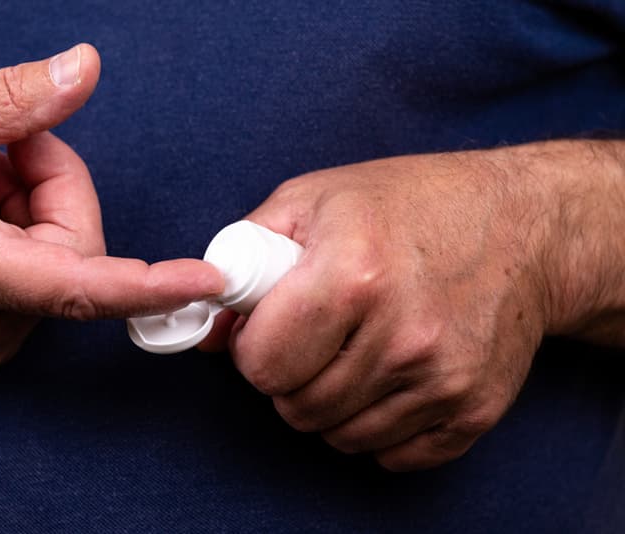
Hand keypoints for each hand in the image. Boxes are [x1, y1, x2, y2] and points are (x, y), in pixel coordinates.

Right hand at [0, 44, 222, 372]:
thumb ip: (16, 98)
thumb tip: (86, 69)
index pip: (79, 286)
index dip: (150, 284)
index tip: (206, 284)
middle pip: (77, 246)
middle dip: (50, 186)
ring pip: (63, 260)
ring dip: (32, 210)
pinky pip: (44, 282)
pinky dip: (23, 239)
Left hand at [201, 142, 624, 469]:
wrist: (524, 225)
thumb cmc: (411, 205)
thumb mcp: (315, 200)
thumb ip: (246, 258)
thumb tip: (209, 332)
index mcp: (354, 274)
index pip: (263, 363)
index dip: (255, 348)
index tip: (272, 329)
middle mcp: (402, 334)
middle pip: (297, 407)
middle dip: (290, 377)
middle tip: (315, 337)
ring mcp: (443, 378)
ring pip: (339, 436)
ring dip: (330, 403)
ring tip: (353, 351)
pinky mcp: (473, 409)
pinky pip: (392, 454)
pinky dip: (376, 426)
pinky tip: (387, 378)